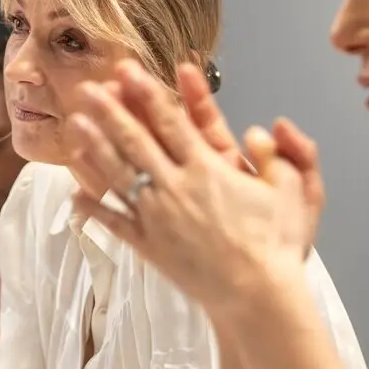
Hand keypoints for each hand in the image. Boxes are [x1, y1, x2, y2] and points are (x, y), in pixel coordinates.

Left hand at [64, 60, 322, 310]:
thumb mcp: (292, 192)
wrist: (257, 297)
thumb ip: (278, 155)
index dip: (147, 94)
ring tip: (75, 124)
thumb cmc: (277, 245)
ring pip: (119, 174)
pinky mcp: (151, 247)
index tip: (126, 71)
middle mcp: (177, 188)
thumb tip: (259, 129)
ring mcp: (159, 218)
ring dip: (95, 147)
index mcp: (209, 169)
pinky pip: (116, 222)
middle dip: (110, 111)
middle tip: (87, 88)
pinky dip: (94, 208)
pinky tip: (75, 195)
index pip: (171, 122)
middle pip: (135, 141)